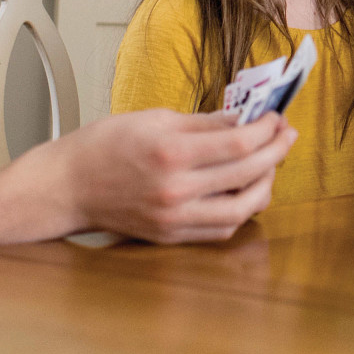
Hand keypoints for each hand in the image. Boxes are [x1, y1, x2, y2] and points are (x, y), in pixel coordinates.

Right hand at [18, 108, 297, 244]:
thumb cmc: (104, 146)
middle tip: (286, 135)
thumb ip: (206, 122)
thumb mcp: (156, 118)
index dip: (268, 129)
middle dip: (277, 151)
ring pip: (243, 209)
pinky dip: (241, 210)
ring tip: (269, 163)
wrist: (67, 186)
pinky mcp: (171, 236)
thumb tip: (246, 117)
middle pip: (248, 173)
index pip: (239, 142)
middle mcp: (176, 189)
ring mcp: (174, 218)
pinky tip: (245, 190)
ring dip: (265, 184)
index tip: (277, 117)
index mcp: (171, 152)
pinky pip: (221, 229)